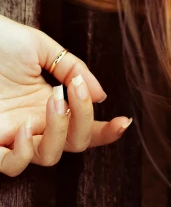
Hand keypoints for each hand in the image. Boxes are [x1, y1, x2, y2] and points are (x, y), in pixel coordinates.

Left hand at [0, 14, 131, 176]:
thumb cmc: (2, 41)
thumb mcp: (44, 48)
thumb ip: (73, 68)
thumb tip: (101, 96)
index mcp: (50, 101)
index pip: (84, 125)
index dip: (106, 130)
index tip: (123, 121)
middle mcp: (35, 121)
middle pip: (74, 143)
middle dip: (83, 119)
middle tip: (73, 89)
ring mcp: (13, 133)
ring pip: (48, 157)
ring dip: (58, 130)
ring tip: (52, 98)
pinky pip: (11, 165)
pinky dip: (22, 151)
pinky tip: (23, 126)